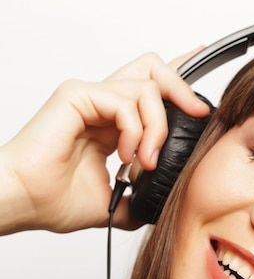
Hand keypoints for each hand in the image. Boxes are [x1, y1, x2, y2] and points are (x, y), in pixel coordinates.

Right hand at [0, 50, 209, 233]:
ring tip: (145, 162)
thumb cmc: (54, 200)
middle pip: (154, 71)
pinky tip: (126, 156)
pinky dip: (136, 131)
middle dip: (182, 89)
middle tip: (197, 115)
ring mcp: (90, 97)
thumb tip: (164, 207)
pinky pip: (124, 101)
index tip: (204, 96)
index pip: (151, 91)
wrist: (25, 204)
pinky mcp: (77, 96)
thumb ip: (141, 198)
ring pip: (148, 88)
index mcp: (112, 124)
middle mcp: (103, 105)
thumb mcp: (115, 202)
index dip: (180, 83)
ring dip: (157, 129)